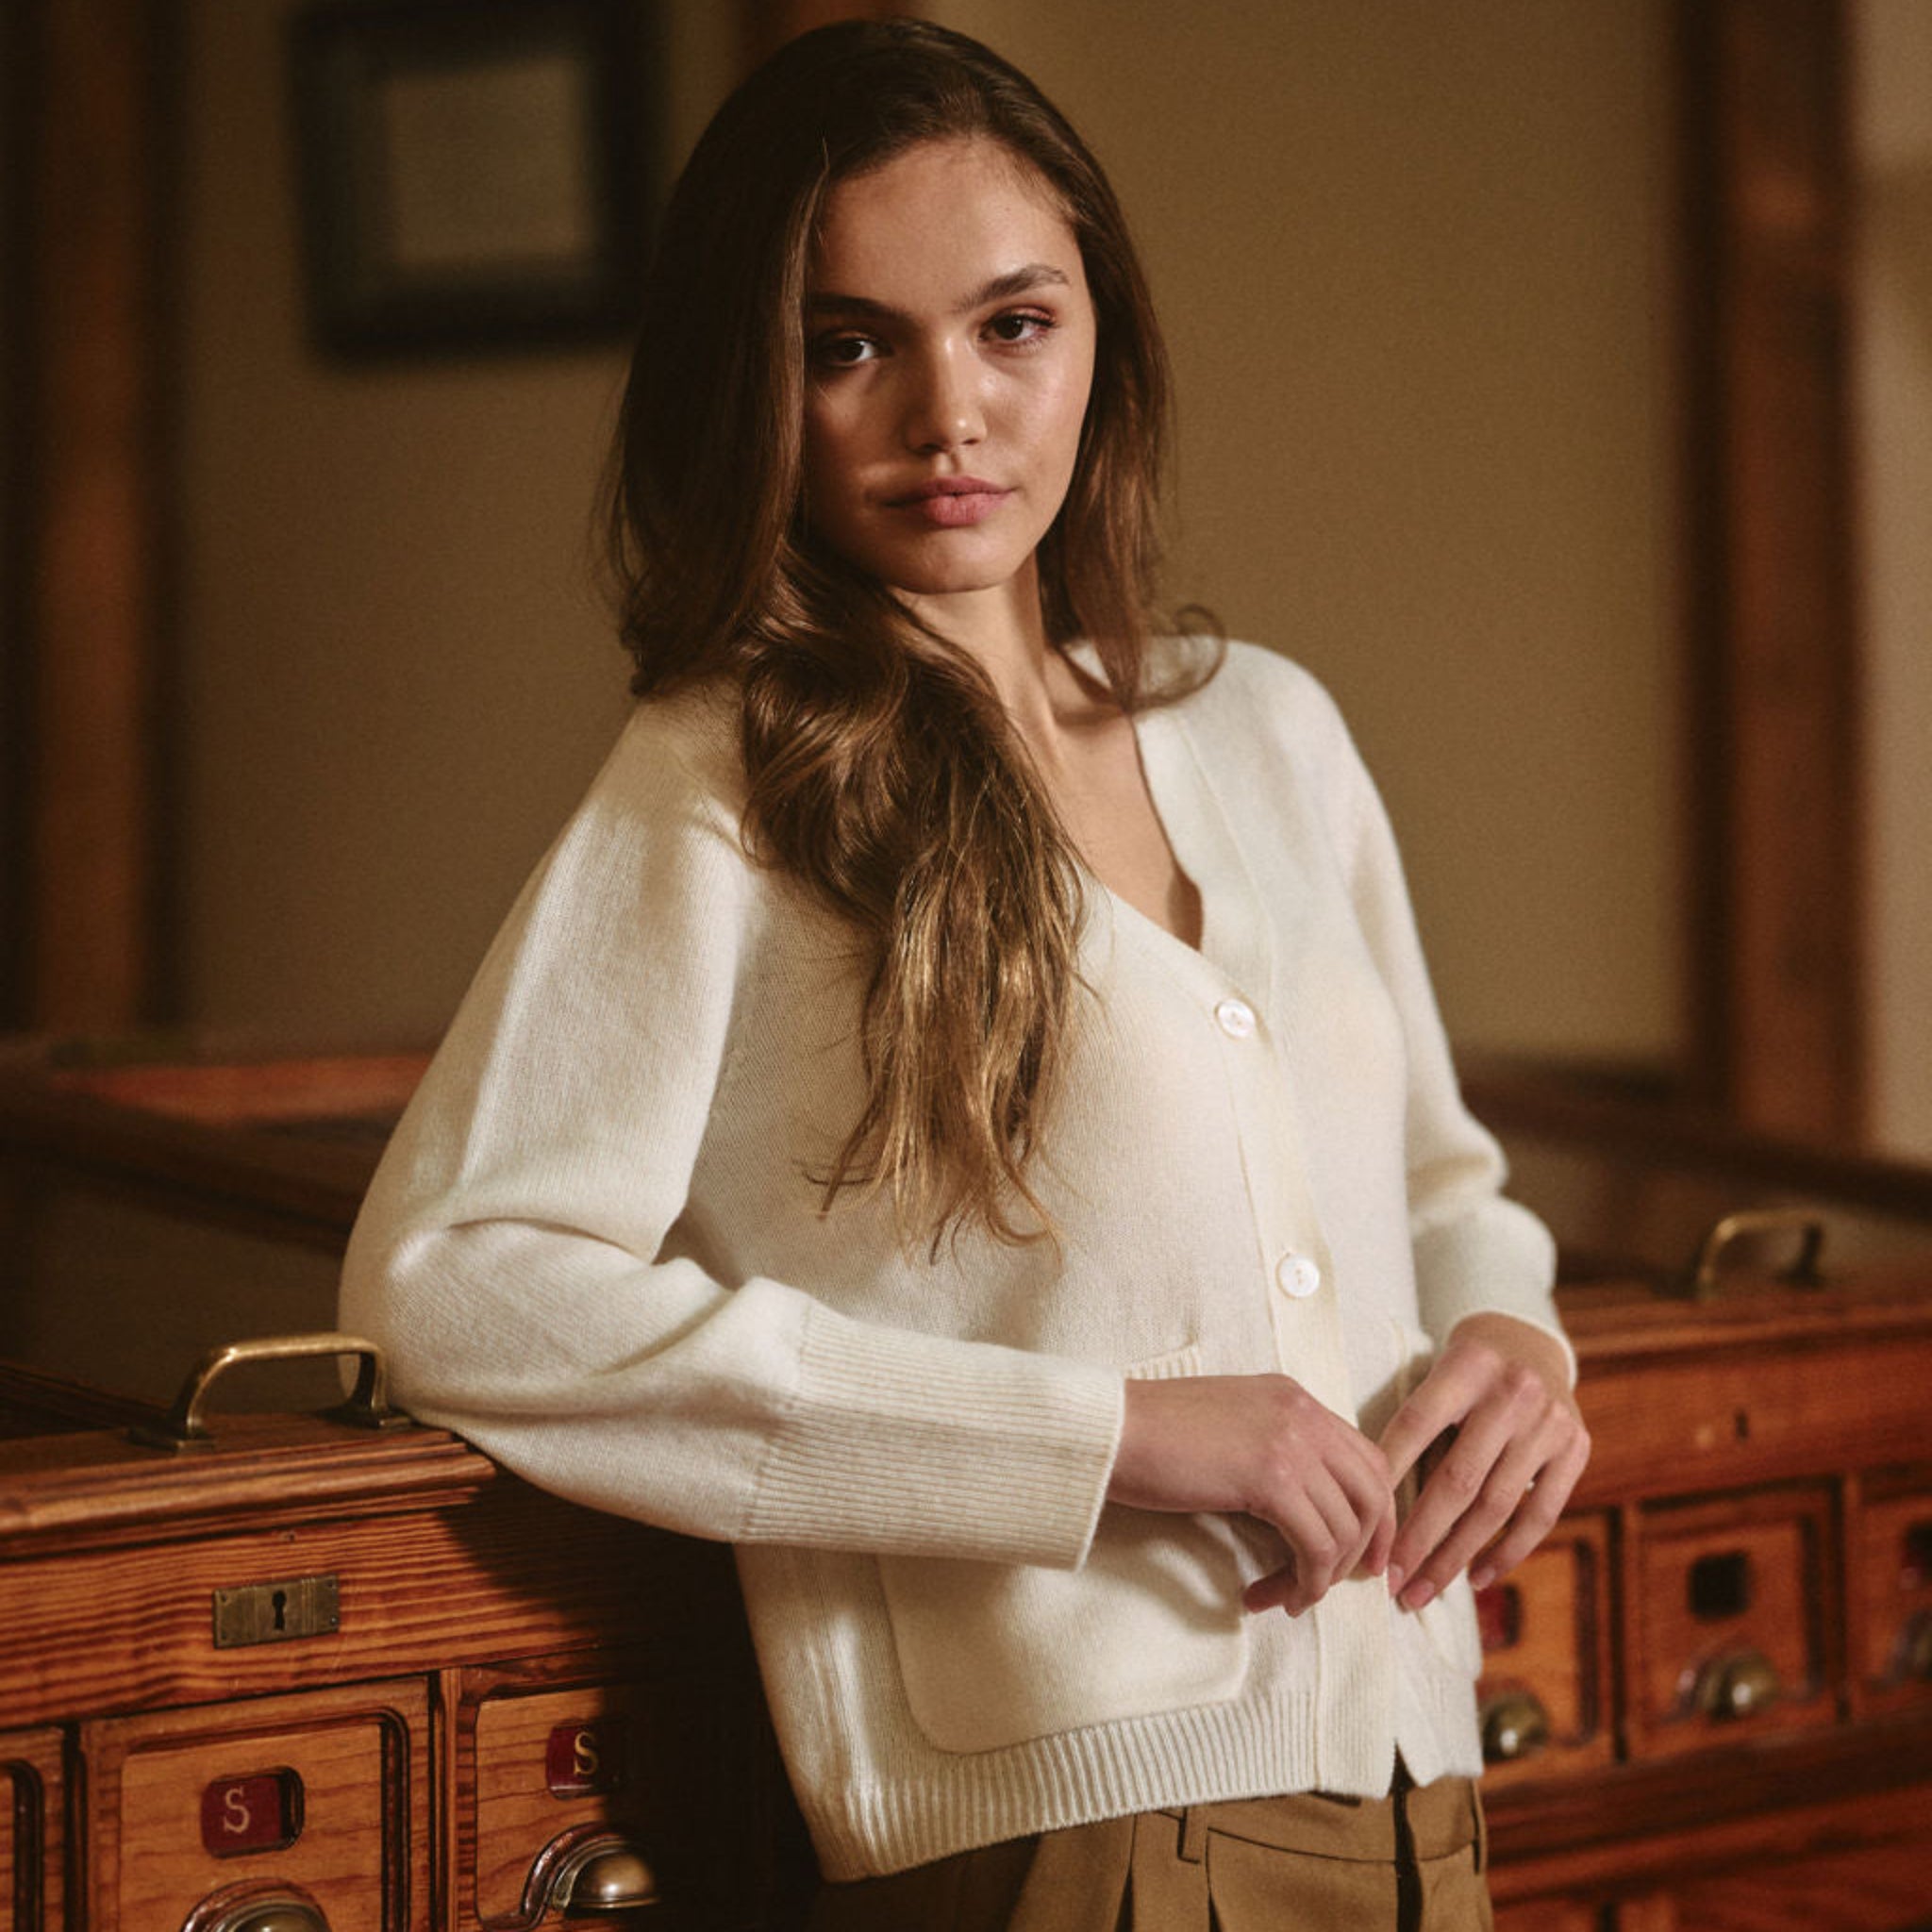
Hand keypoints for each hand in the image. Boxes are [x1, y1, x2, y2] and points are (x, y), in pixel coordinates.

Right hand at [1108, 1373, 1396, 1615]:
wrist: (1107, 1429)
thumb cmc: (1152, 1436)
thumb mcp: (1229, 1427)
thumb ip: (1272, 1447)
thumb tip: (1303, 1505)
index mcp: (1293, 1398)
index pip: (1366, 1457)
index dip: (1375, 1512)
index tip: (1361, 1555)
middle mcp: (1301, 1413)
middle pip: (1371, 1491)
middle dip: (1365, 1547)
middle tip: (1341, 1585)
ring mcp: (1290, 1441)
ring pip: (1344, 1527)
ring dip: (1320, 1576)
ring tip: (1285, 1597)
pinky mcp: (1270, 1477)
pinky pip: (1314, 1546)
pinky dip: (1303, 1582)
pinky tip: (1274, 1596)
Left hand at [1378, 1315, 1588, 1611]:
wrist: (1530, 1346)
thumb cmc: (1463, 1376)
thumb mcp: (1437, 1378)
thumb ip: (1413, 1428)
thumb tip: (1369, 1503)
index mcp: (1466, 1365)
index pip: (1417, 1425)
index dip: (1388, 1476)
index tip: (1365, 1527)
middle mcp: (1513, 1392)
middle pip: (1458, 1479)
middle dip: (1420, 1537)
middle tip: (1391, 1580)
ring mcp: (1550, 1423)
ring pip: (1496, 1506)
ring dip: (1455, 1556)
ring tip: (1422, 1591)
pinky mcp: (1576, 1449)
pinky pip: (1540, 1514)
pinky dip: (1506, 1552)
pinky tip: (1475, 1579)